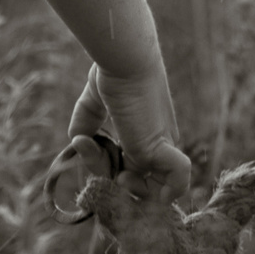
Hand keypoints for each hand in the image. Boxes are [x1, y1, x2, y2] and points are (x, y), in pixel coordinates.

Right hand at [59, 63, 194, 205]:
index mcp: (145, 136)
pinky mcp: (163, 150)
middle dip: (109, 178)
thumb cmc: (112, 73)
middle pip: (137, 182)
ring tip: (112, 173)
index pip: (130, 168)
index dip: (106, 167)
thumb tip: (77, 142)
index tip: (85, 145)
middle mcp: (157, 145)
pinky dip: (159, 193)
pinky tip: (126, 178)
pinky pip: (177, 184)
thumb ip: (86, 123)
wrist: (124, 60)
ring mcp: (161, 149)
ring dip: (128, 190)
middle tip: (93, 153)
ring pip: (153, 189)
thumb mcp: (94, 102)